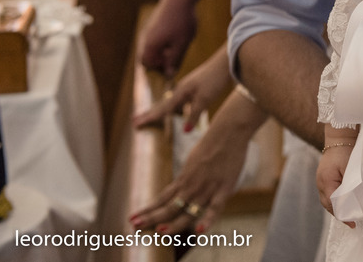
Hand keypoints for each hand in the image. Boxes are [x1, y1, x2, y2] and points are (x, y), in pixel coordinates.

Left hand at [129, 109, 249, 233]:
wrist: (229, 130)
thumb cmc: (213, 143)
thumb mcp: (194, 160)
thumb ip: (188, 176)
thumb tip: (181, 184)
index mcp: (184, 179)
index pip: (162, 199)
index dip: (148, 210)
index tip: (133, 218)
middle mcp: (192, 186)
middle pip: (169, 207)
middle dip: (151, 218)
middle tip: (135, 227)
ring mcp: (206, 188)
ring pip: (188, 211)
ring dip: (173, 223)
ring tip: (159, 232)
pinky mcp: (223, 188)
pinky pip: (214, 208)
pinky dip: (207, 220)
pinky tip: (199, 231)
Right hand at [134, 48, 231, 132]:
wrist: (225, 62)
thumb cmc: (215, 80)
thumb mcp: (205, 100)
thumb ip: (194, 115)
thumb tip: (184, 130)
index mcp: (180, 93)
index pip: (162, 109)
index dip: (150, 118)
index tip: (135, 125)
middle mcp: (181, 89)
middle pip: (162, 104)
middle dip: (149, 113)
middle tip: (135, 121)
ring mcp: (187, 86)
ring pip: (170, 101)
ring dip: (160, 109)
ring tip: (150, 116)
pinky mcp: (195, 85)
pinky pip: (179, 98)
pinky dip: (172, 105)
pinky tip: (175, 107)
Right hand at [139, 0, 198, 76]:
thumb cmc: (182, 21)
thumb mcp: (182, 43)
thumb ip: (174, 60)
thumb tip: (168, 75)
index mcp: (150, 45)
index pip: (147, 65)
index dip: (157, 70)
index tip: (171, 68)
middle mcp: (146, 38)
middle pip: (149, 57)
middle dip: (160, 61)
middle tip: (176, 58)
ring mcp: (150, 30)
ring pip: (154, 47)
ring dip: (164, 51)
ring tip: (179, 46)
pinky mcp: (155, 23)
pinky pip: (157, 39)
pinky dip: (165, 43)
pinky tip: (179, 37)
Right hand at [317, 146, 355, 227]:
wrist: (339, 138)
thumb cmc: (346, 151)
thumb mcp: (349, 169)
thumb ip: (351, 185)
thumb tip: (356, 201)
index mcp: (326, 182)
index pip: (333, 203)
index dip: (342, 214)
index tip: (352, 222)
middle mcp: (320, 183)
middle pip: (328, 204)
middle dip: (339, 214)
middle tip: (351, 222)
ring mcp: (320, 181)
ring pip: (327, 200)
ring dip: (336, 208)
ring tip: (348, 216)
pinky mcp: (323, 178)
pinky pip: (327, 194)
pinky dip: (334, 200)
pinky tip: (342, 203)